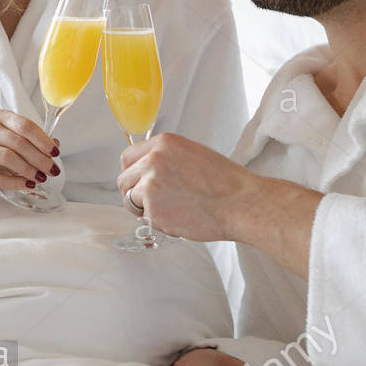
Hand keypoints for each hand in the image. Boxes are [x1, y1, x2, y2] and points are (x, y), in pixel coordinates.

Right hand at [0, 110, 59, 191]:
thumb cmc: (4, 146)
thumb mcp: (20, 138)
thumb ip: (38, 140)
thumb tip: (55, 146)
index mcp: (0, 117)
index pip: (25, 125)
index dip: (42, 140)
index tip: (55, 152)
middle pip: (18, 142)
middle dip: (39, 158)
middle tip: (52, 169)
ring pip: (8, 157)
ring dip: (28, 169)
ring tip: (41, 177)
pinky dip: (17, 183)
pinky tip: (29, 184)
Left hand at [117, 132, 322, 276]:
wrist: (241, 203)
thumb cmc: (225, 183)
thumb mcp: (192, 155)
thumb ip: (165, 159)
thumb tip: (146, 170)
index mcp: (163, 143)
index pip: (128, 157)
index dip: (132, 173)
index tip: (137, 182)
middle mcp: (153, 160)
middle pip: (124, 180)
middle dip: (134, 193)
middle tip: (153, 202)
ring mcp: (150, 184)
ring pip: (131, 200)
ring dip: (145, 209)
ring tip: (172, 210)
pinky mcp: (153, 208)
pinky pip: (145, 218)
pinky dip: (159, 222)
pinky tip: (181, 217)